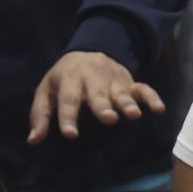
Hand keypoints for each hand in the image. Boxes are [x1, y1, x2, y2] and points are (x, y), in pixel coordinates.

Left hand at [27, 51, 163, 143]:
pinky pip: (143, 88)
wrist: (89, 50)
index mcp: (70, 80)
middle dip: (103, 106)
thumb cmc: (64, 79)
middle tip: (109, 119)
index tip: (70, 134)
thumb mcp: (47, 91)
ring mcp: (113, 80)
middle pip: (98, 94)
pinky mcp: (129, 82)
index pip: (68, 99)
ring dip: (127, 103)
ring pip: (121, 92)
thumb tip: (33, 141)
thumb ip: (40, 115)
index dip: (68, 117)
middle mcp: (93, 79)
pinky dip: (151, 97)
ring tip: (134, 115)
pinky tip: (159, 109)